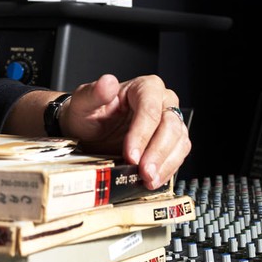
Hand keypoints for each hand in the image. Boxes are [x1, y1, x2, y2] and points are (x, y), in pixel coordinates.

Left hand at [61, 74, 189, 188]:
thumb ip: (93, 93)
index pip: (150, 109)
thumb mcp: (82, 103)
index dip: (142, 134)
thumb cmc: (86, 114)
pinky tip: (153, 180)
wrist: (87, 132)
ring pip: (179, 141)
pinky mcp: (171, 141)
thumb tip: (107, 82)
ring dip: (165, 164)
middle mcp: (162, 101)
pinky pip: (178, 155)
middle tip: (143, 172)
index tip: (131, 154)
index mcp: (144, 87)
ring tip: (148, 180)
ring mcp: (169, 122)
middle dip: (157, 152)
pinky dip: (167, 170)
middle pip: (170, 126)